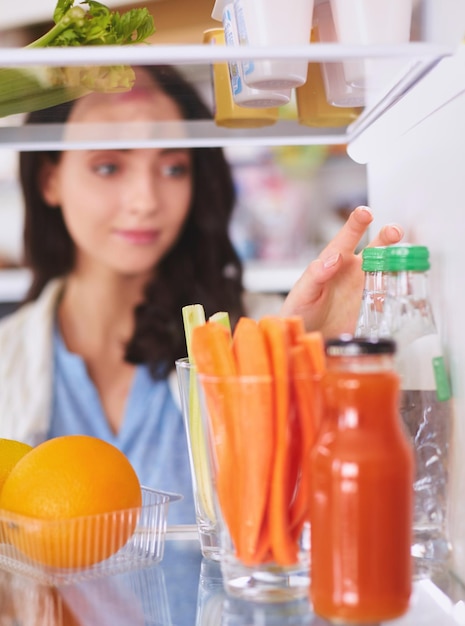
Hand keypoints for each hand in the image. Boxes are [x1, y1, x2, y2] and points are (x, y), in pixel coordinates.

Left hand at [280, 205, 402, 337]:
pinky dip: (400, 288)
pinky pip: (390, 293)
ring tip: (407, 259)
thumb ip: (316, 275)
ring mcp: (364, 286)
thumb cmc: (299, 310)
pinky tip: (405, 287)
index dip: (357, 223)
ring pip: (386, 268)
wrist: (307, 336)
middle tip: (394, 232)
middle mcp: (353, 269)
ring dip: (397, 261)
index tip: (365, 213)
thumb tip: (332, 258)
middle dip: (387, 237)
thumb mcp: (303, 292)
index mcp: (333, 260)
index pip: (346, 237)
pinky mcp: (372, 305)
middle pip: (375, 247)